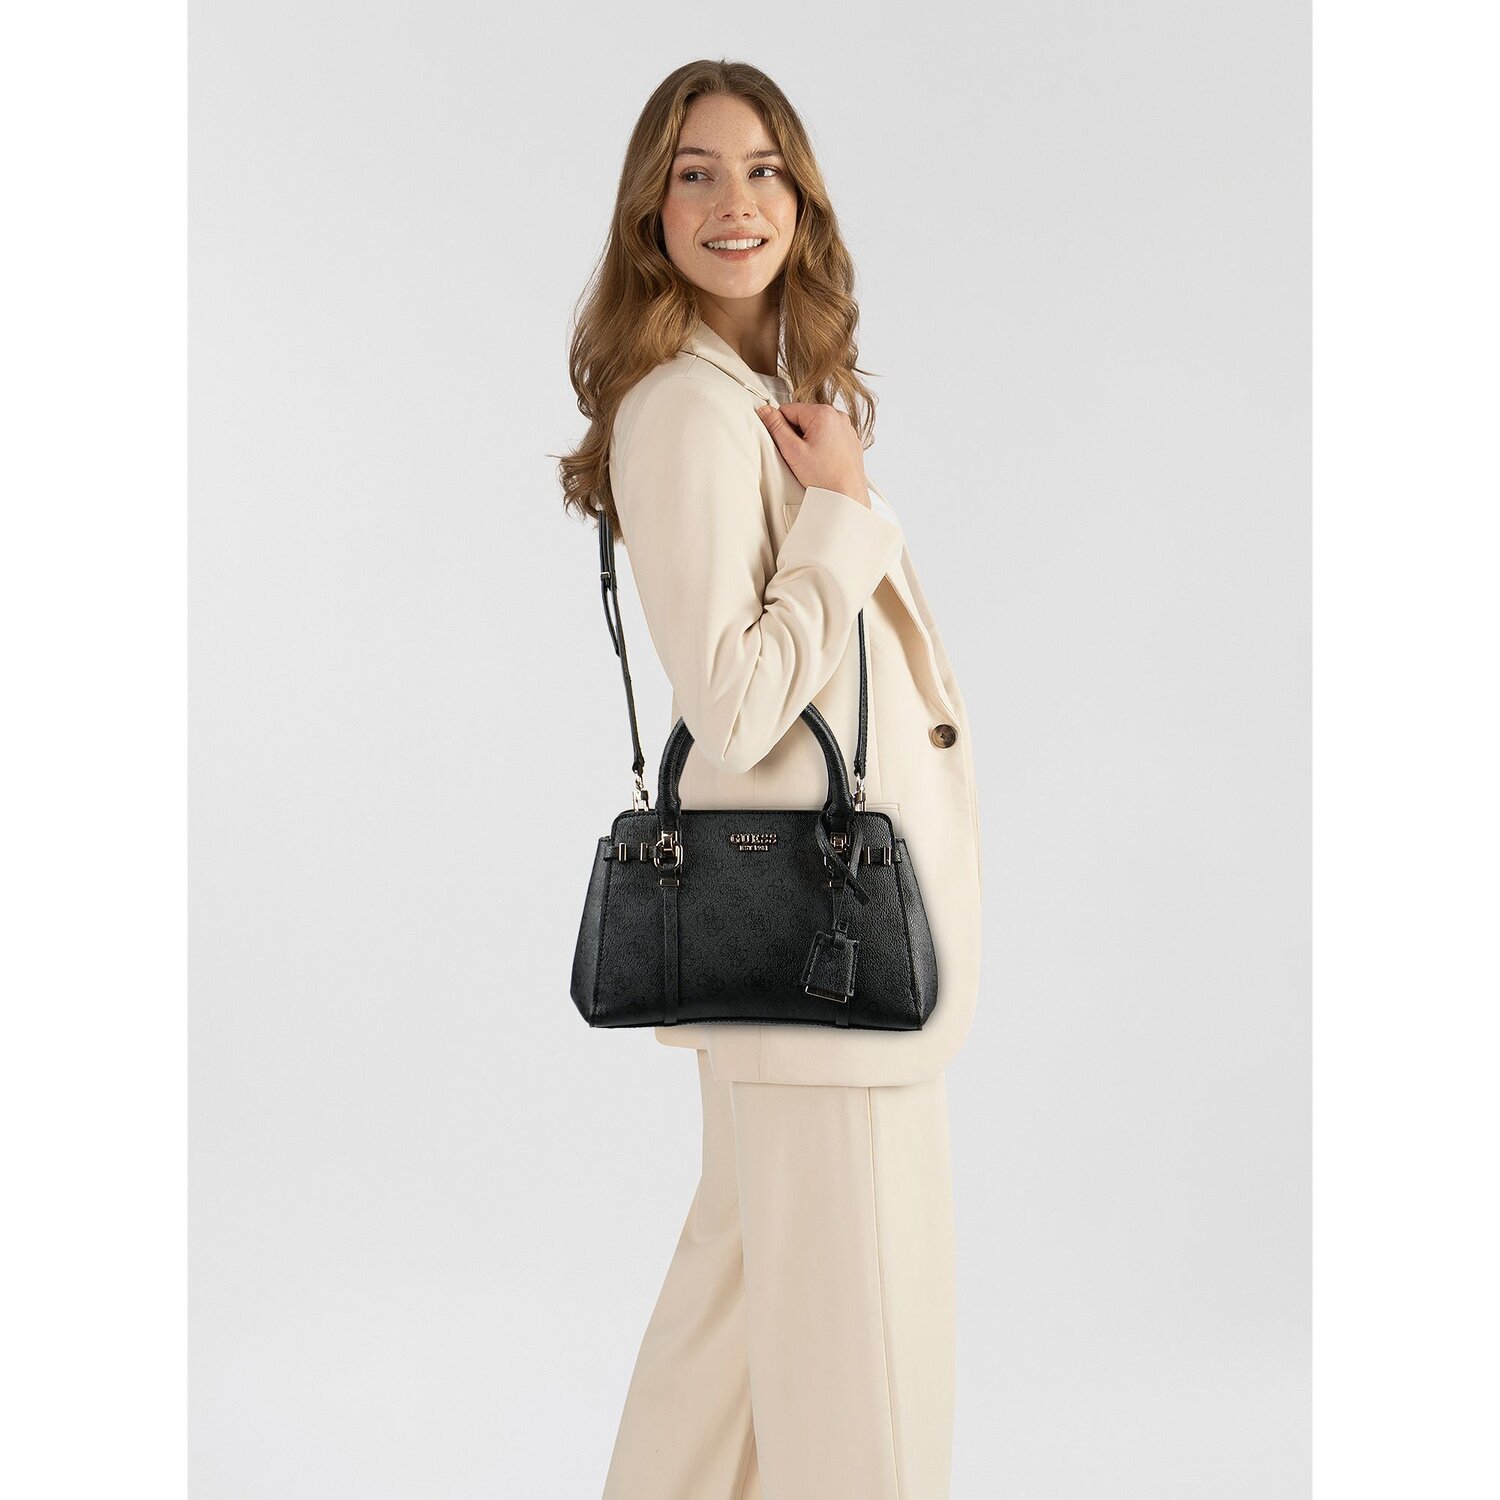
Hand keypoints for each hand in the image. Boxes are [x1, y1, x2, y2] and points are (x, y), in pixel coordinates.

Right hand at [755, 401, 870, 507]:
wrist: (847, 496)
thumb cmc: (825, 478)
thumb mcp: (792, 451)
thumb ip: (776, 427)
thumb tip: (766, 411)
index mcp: (823, 414)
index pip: (788, 409)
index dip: (780, 426)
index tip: (784, 442)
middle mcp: (838, 416)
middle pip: (803, 416)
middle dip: (796, 433)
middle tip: (799, 455)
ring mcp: (847, 428)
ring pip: (816, 426)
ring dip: (809, 439)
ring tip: (812, 460)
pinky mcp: (850, 440)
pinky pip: (829, 435)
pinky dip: (822, 445)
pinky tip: (822, 461)